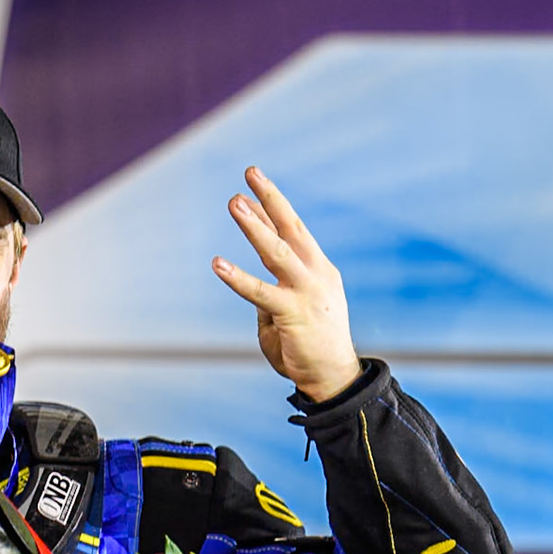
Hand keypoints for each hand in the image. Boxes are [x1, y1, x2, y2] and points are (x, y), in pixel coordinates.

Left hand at [213, 167, 362, 401]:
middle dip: (269, 200)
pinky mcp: (292, 313)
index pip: (294, 231)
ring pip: (277, 251)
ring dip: (254, 226)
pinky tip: (218, 264)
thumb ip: (272, 295)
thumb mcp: (289, 313)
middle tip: (248, 175)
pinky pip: (260, 292)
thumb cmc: (310, 347)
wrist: (334, 378)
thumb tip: (252, 284)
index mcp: (318, 270)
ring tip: (235, 203)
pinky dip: (238, 277)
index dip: (273, 206)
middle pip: (291, 228)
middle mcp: (315, 274)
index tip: (254, 184)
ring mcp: (306, 291)